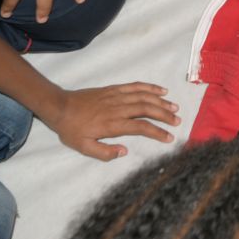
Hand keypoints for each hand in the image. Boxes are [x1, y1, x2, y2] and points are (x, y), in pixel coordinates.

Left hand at [43, 83, 179, 160]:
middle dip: (165, 115)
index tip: (169, 137)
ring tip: (174, 107)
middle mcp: (118, 108)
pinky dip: (149, 87)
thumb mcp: (84, 147)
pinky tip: (160, 90)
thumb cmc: (72, 130)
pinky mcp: (114, 89)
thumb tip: (124, 151)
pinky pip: (135, 86)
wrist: (60, 107)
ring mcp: (117, 96)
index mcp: (112, 124)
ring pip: (144, 97)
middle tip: (178, 120)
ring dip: (161, 101)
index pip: (141, 127)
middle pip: (147, 109)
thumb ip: (104, 152)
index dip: (157, 132)